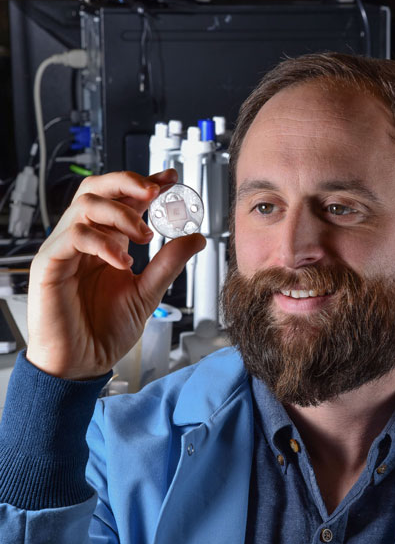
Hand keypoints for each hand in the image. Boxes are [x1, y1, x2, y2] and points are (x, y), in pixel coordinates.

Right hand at [26, 169, 205, 379]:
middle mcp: (84, 240)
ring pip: (85, 204)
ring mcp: (65, 249)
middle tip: (156, 192)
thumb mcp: (147, 293)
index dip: (145, 184)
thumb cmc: (105, 331)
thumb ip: (168, 264)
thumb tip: (196, 237)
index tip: (172, 179)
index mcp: (106, 242)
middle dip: (128, 183)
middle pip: (96, 188)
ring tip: (145, 237)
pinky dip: (102, 242)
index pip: (122, 199)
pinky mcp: (50, 264)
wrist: (82, 364)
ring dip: (121, 213)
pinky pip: (73, 236)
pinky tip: (123, 261)